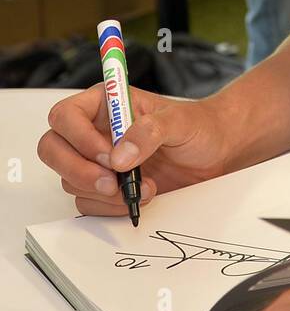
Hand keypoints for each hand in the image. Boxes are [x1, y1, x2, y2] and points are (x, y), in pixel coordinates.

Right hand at [37, 84, 229, 216]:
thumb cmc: (198, 127)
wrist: (216, 154)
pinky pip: (87, 203)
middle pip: (52, 149)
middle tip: (112, 182)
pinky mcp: (105, 187)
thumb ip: (150, 131)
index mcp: (105, 104)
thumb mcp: (180, 121)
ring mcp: (96, 161)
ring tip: (145, 187)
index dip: (78, 138)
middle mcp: (94, 131)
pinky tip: (140, 197)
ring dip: (103, 192)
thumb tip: (120, 156)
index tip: (109, 157)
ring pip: (69, 180)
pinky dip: (110, 206)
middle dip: (77, 170)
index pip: (65, 116)